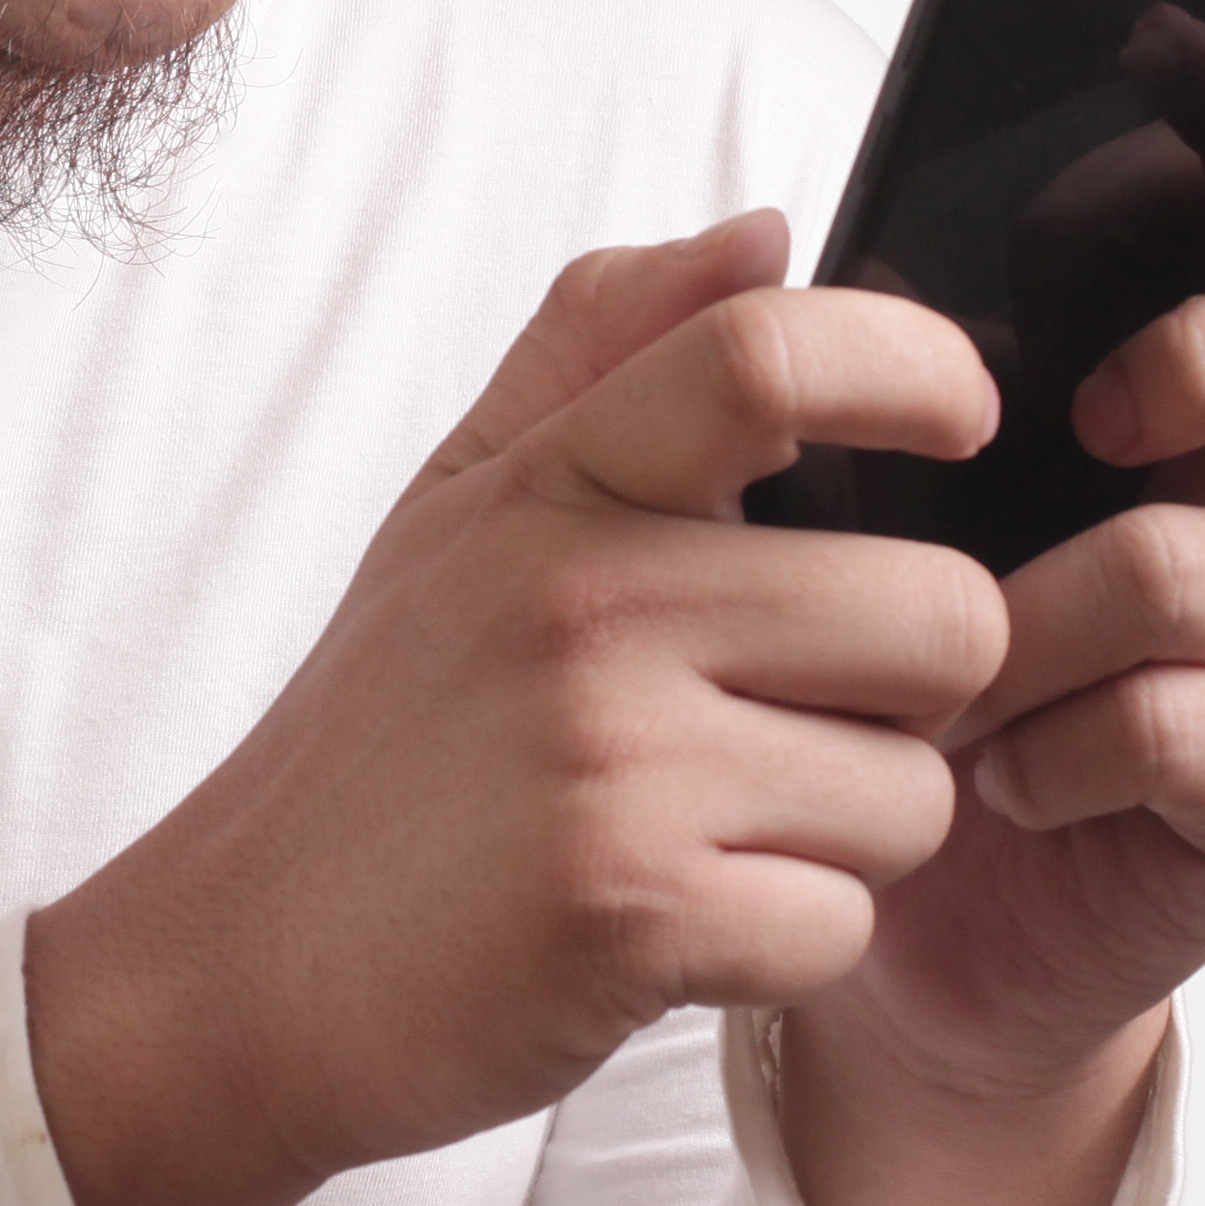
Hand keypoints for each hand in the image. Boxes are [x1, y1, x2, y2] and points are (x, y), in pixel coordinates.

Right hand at [24, 211, 1004, 1205]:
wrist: (238, 973)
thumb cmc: (378, 740)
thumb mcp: (456, 507)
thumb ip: (603, 345)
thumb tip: (770, 232)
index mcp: (554, 487)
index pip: (769, 353)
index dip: (919, 370)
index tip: (966, 422)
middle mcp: (587, 605)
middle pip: (939, 614)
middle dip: (920, 696)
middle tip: (811, 725)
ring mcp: (613, 763)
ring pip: (914, 792)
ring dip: (852, 839)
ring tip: (719, 833)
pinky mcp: (633, 917)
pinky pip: (846, 925)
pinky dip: (787, 946)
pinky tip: (683, 927)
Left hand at [812, 76, 1204, 1115]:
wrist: (883, 911)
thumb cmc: (857, 669)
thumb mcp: (781, 496)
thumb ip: (757, 351)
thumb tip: (762, 228)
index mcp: (1182, 377)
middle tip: (1097, 413)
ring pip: (1202, 558)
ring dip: (1036, 617)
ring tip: (947, 683)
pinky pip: (1187, 724)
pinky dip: (1059, 749)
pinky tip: (999, 779)